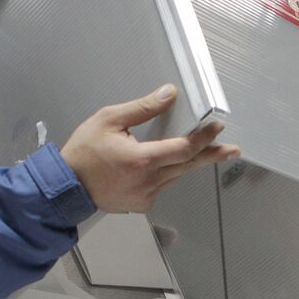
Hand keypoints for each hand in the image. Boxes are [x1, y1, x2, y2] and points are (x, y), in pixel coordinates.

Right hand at [61, 84, 239, 213]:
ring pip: (175, 175)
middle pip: (188, 166)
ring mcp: (146, 196)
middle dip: (212, 155)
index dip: (203, 138)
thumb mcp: (109, 119)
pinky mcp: (142, 204)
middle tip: (233, 149)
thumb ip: (142, 108)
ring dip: (187, 162)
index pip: (183, 149)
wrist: (66, 187)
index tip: (217, 127)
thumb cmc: (84, 151)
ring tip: (203, 149)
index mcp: (141, 160)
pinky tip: (158, 164)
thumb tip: (168, 94)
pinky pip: (162, 185)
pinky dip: (166, 172)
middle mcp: (148, 182)